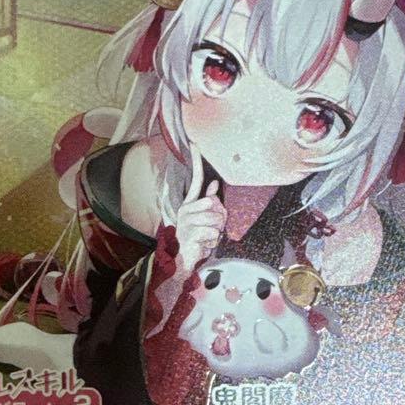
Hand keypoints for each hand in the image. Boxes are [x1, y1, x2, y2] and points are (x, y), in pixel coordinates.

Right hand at [174, 145, 225, 270]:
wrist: (183, 260)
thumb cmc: (196, 240)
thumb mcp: (205, 220)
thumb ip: (209, 202)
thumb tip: (215, 184)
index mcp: (190, 204)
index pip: (195, 180)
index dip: (196, 161)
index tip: (196, 143)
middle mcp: (186, 209)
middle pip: (215, 204)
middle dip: (220, 219)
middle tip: (212, 230)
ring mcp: (187, 221)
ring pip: (216, 218)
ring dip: (217, 231)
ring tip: (207, 237)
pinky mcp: (190, 232)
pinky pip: (213, 232)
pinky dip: (213, 241)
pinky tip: (203, 244)